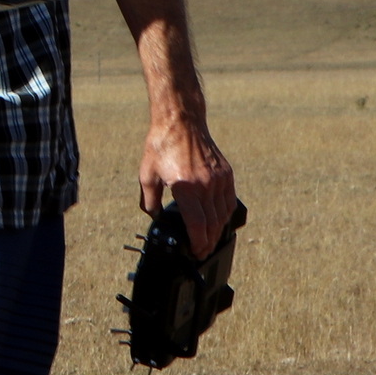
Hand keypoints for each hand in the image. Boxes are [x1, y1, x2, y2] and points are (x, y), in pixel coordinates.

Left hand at [139, 113, 235, 258]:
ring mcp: (219, 179)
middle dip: (207, 242)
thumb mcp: (146, 174)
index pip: (197, 223)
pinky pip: (229, 200)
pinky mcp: (226, 173)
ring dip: (217, 231)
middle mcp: (206, 184)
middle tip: (201, 252)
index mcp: (186, 186)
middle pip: (212, 223)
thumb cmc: (162, 145)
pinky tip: (218, 221)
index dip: (197, 242)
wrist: (181, 121)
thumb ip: (149, 200)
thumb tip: (154, 216)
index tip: (195, 251)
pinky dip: (225, 214)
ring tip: (208, 241)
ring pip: (223, 214)